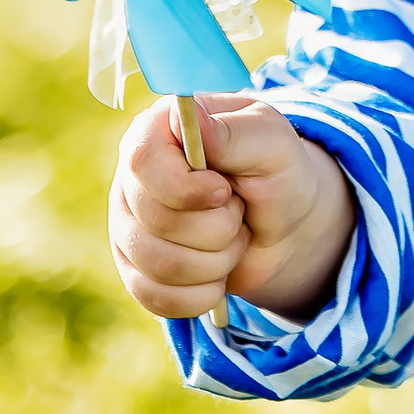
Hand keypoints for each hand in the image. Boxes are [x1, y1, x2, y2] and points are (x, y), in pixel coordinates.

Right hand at [109, 93, 358, 326]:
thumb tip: (190, 116)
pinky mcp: (134, 269)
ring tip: (232, 238)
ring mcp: (128, 226)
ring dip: (215, 261)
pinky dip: (200, 294)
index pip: (142, 160)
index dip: (185, 187)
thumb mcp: (273, 143)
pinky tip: (218, 275)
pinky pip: (153, 297)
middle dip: (216, 227)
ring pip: (157, 264)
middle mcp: (133, 178)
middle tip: (237, 210)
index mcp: (158, 130)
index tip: (224, 191)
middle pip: (154, 220)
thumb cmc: (278, 172)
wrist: (285, 226)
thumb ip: (234, 131)